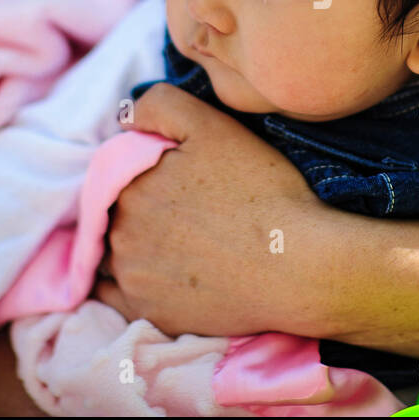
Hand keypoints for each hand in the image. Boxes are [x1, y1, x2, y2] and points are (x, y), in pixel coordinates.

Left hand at [95, 83, 339, 336]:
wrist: (299, 266)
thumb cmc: (262, 191)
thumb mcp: (213, 126)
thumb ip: (159, 105)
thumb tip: (124, 119)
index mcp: (129, 183)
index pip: (120, 171)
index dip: (151, 170)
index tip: (186, 179)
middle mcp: (119, 231)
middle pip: (118, 211)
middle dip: (145, 207)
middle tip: (194, 211)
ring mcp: (131, 277)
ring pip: (118, 252)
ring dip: (139, 244)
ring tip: (188, 243)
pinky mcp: (148, 313)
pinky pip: (119, 296)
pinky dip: (136, 282)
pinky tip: (168, 274)